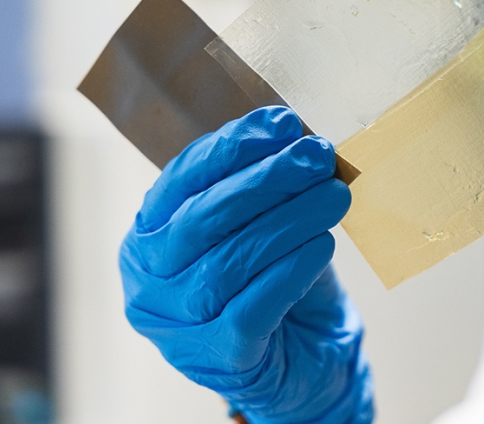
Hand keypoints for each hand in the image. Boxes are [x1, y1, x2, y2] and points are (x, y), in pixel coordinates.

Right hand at [119, 106, 373, 422]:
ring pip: (228, 262)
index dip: (231, 147)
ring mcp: (179, 327)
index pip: (182, 181)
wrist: (306, 361)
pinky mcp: (221, 359)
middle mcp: (151, 284)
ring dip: (289, 220)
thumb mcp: (264, 226)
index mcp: (150, 239)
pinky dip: (291, 269)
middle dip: (264, 179)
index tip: (281, 123)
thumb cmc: (277, 283)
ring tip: (333, 197)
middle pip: (202, 220)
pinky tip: (323, 245)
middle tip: (316, 155)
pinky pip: (253, 307)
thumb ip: (265, 189)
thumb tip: (296, 138)